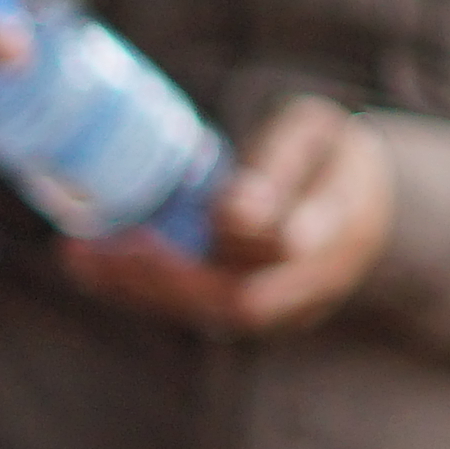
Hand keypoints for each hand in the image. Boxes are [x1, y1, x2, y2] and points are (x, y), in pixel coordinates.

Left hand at [53, 99, 393, 335]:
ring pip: (211, 313)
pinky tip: (91, 262)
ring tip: (81, 256)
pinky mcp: (252, 312)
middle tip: (109, 245)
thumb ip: (280, 164)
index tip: (201, 209)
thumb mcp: (318, 136)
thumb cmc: (330, 158)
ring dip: (143, 288)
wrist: (368, 208)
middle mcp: (315, 281)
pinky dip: (141, 290)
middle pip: (241, 301)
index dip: (246, 228)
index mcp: (343, 226)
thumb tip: (232, 213)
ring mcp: (287, 307)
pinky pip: (195, 309)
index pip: (292, 241)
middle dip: (169, 277)